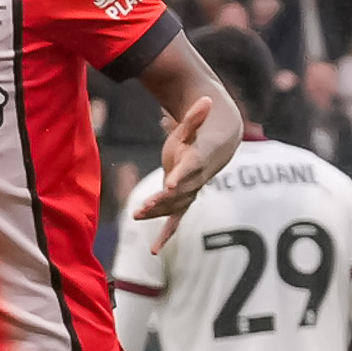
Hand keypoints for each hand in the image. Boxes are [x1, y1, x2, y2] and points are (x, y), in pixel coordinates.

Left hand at [129, 96, 221, 252]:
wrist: (214, 150)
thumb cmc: (197, 137)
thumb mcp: (193, 125)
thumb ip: (196, 115)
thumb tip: (207, 98)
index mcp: (195, 162)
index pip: (188, 171)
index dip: (179, 178)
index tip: (169, 186)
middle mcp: (194, 181)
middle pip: (177, 195)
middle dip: (160, 202)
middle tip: (142, 209)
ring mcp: (189, 193)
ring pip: (172, 207)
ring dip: (156, 213)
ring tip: (137, 215)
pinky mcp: (182, 201)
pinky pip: (175, 221)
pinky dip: (166, 235)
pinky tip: (155, 251)